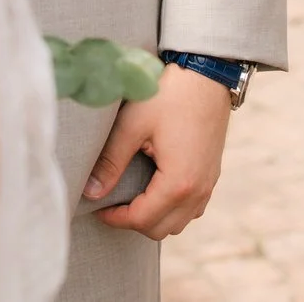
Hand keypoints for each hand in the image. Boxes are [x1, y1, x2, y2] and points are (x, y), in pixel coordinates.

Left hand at [83, 64, 231, 238]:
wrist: (207, 73)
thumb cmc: (168, 95)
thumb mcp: (133, 125)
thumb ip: (111, 162)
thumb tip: (91, 192)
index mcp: (178, 183)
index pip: (142, 220)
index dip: (115, 218)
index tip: (97, 207)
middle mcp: (198, 191)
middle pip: (161, 229)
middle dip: (133, 221)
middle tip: (112, 202)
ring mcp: (208, 184)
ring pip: (179, 222)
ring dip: (154, 217)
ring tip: (132, 196)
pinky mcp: (212, 174)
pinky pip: (192, 208)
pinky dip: (172, 208)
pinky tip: (155, 188)